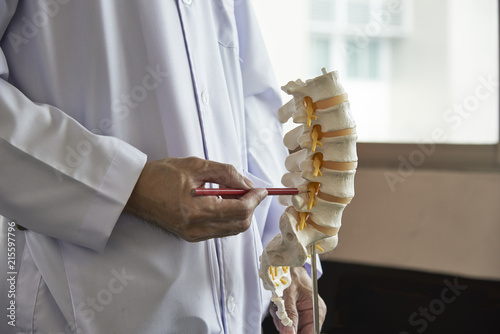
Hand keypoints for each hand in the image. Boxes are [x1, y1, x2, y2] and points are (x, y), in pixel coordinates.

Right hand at [124, 157, 267, 240]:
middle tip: (250, 190)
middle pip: (239, 225)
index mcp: (196, 211)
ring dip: (240, 212)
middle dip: (250, 207)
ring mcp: (193, 235)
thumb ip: (226, 173)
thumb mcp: (196, 165)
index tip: (263, 189)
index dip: (255, 199)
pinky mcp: (191, 236)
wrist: (134, 191)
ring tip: (232, 192)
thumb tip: (249, 185)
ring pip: (231, 229)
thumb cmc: (160, 174)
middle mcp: (196, 228)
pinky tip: (222, 201)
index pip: (239, 211)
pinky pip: (220, 230)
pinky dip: (228, 216)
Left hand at [270, 267, 326, 333]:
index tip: (287, 333)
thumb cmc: (291, 275)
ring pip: (290, 328)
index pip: (312, 333)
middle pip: (299, 331)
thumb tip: (289, 333)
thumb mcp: (289, 294)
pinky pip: (285, 322)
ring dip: (280, 321)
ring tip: (277, 308)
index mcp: (316, 310)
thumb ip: (290, 314)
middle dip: (287, 327)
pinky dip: (278, 317)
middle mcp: (311, 314)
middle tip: (279, 317)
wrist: (286, 265)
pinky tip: (277, 308)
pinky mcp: (293, 313)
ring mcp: (302, 314)